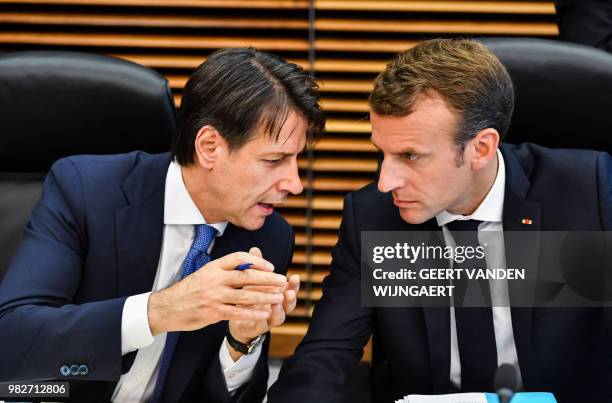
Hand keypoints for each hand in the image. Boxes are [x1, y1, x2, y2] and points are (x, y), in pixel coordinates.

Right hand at [147, 251, 287, 335]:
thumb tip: (247, 264)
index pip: (239, 258)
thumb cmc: (189, 290)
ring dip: (265, 296)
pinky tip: (264, 314)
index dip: (257, 261)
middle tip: (282, 280)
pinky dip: (253, 313)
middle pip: (246, 276)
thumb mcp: (205, 274)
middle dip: (267, 279)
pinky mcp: (213, 312)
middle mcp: (215, 279)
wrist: (167, 307)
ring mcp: (214, 296)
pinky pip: (237, 312)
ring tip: (279, 297)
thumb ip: (225, 270)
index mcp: (214, 267)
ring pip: (245, 295)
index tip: (270, 266)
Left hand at [227, 247, 299, 358]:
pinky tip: (263, 315)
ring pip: (280, 316)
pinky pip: (263, 325)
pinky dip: (264, 320)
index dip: (294, 284)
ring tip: (277, 302)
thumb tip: (255, 248)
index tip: (295, 276)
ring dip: (280, 310)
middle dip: (291, 297)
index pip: (289, 288)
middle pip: (289, 304)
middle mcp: (277, 306)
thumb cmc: (248, 295)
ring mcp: (269, 318)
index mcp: (277, 294)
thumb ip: (255, 266)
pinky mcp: (258, 327)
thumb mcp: (252, 280)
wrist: (235, 316)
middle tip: (290, 291)